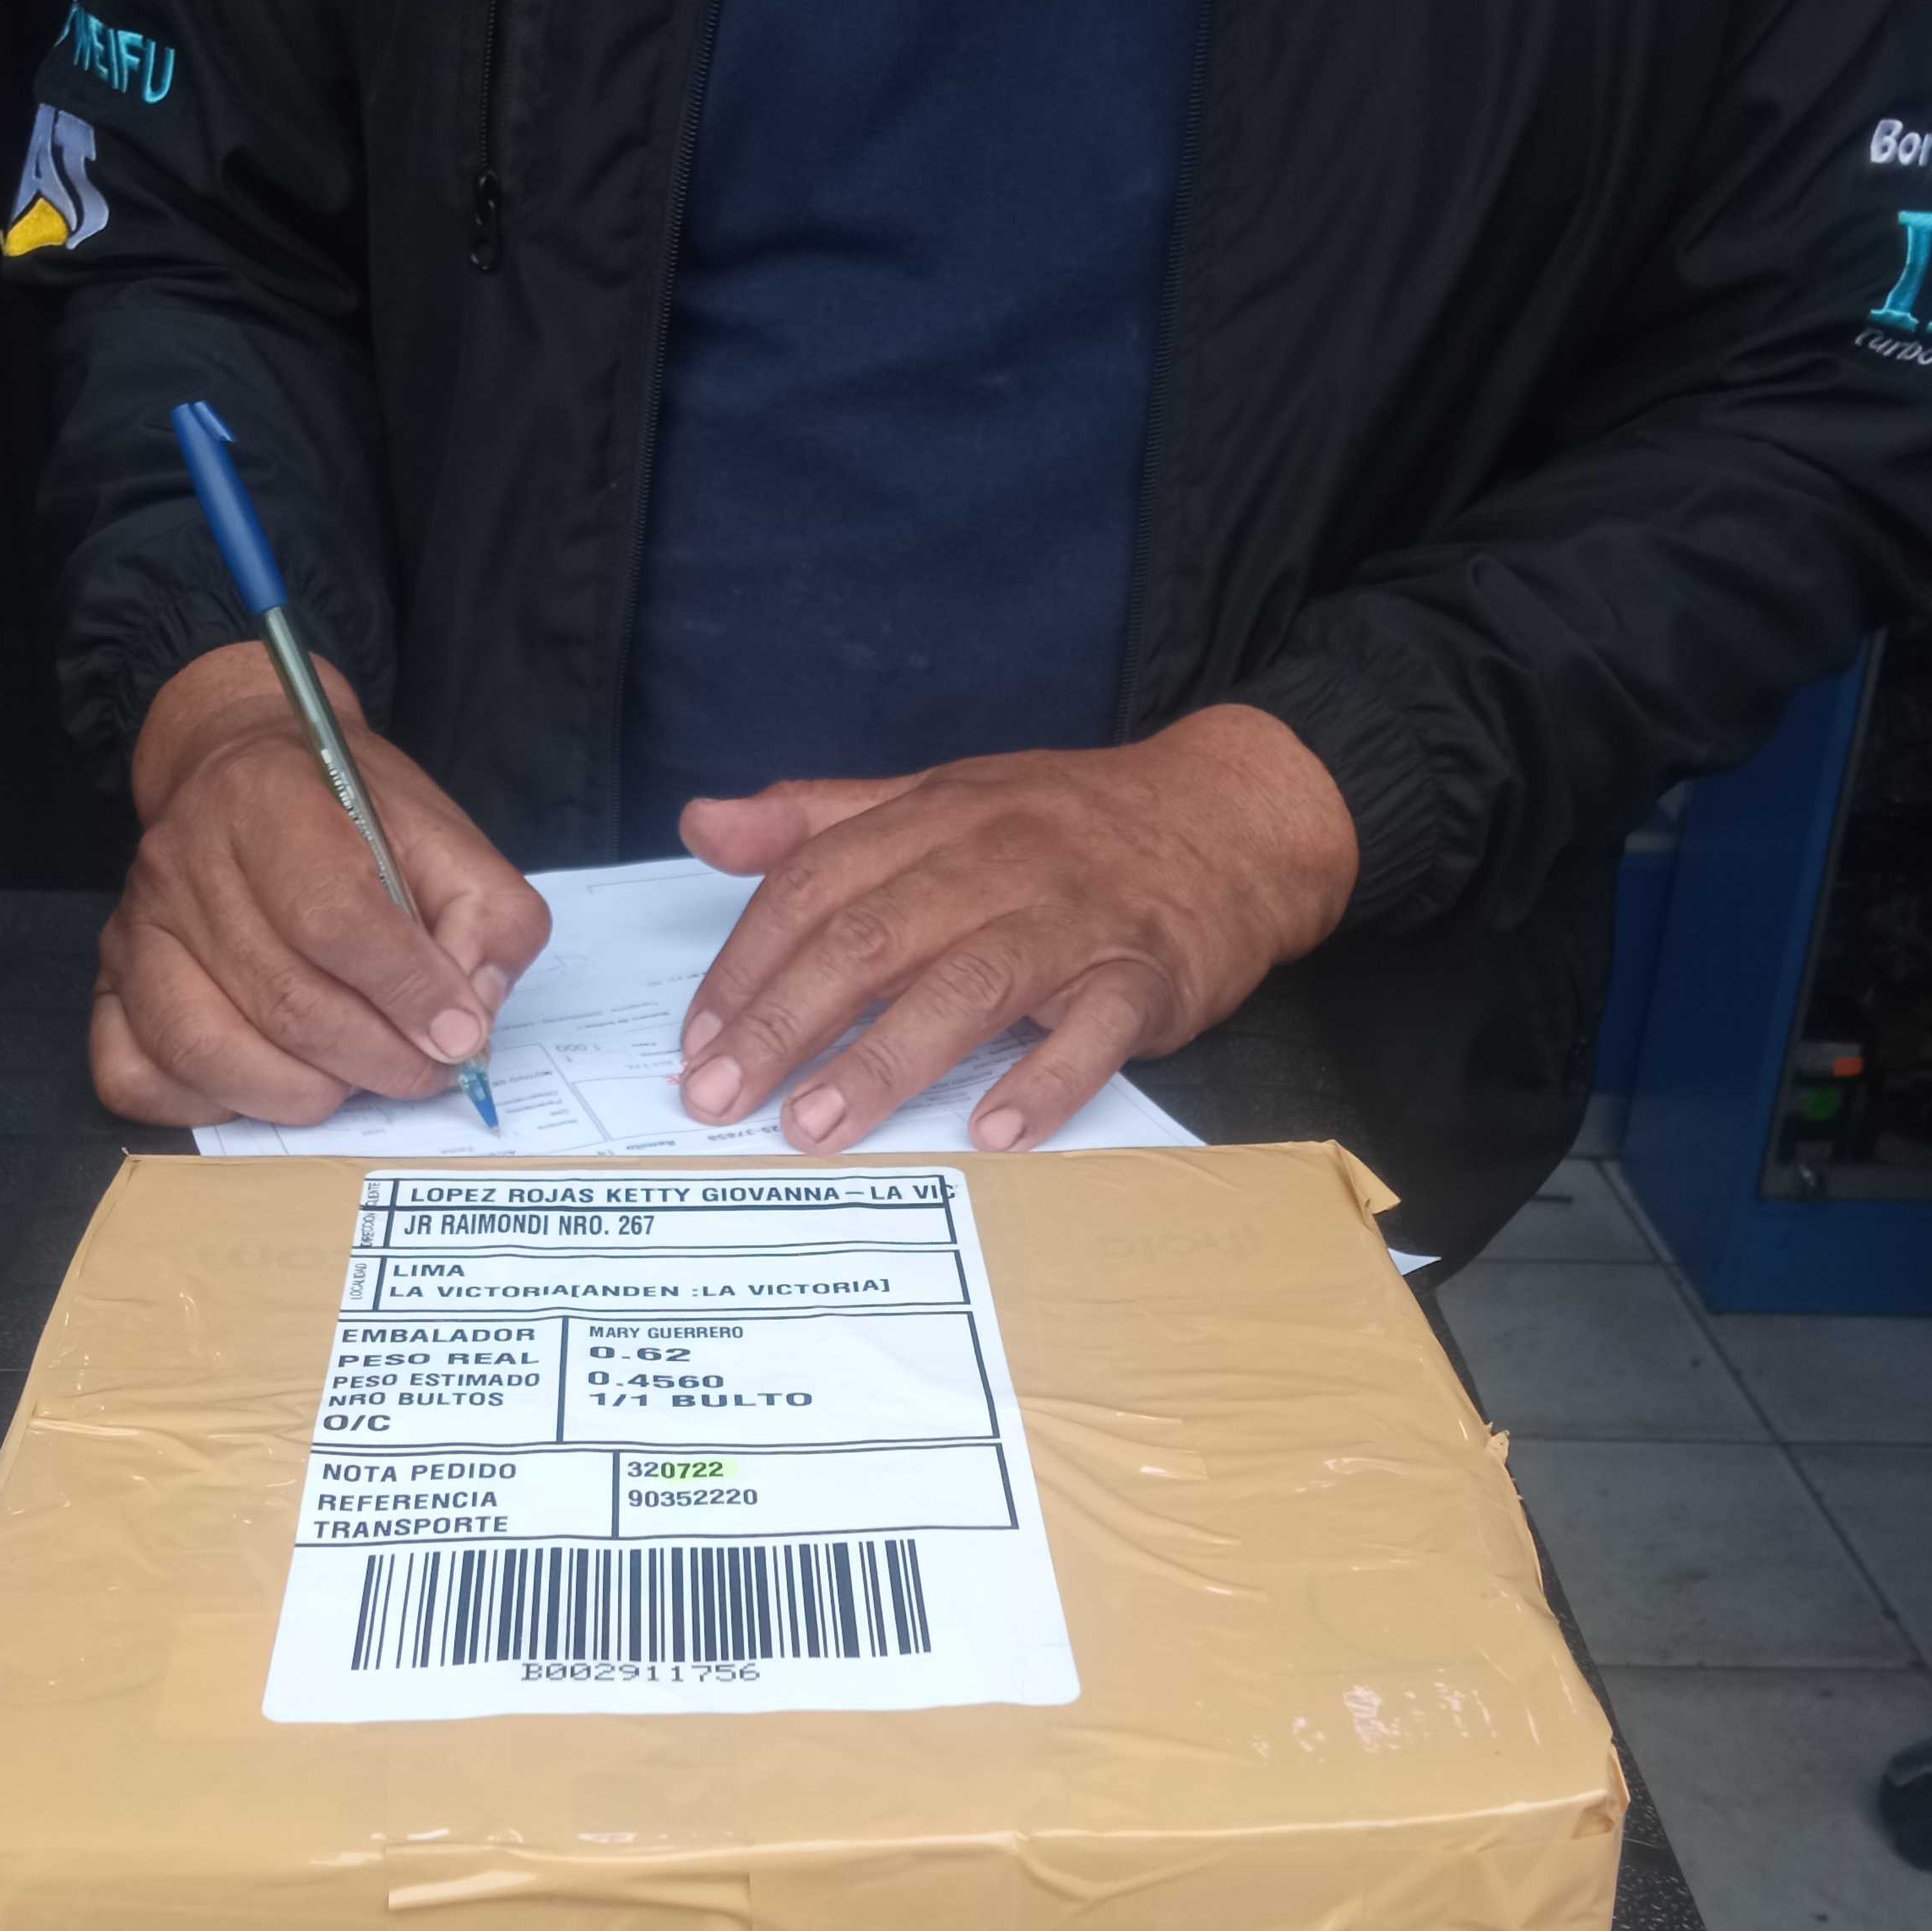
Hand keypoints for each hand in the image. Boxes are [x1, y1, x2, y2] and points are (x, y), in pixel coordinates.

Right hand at [90, 639, 549, 1123]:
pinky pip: (135, 1078)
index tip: (458, 1035)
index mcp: (268, 801)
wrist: (243, 770)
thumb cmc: (349, 816)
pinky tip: (269, 1082)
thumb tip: (466, 1022)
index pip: (335, 918)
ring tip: (354, 1079)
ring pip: (209, 1052)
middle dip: (376, 1060)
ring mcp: (136, 930)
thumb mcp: (445, 837)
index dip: (407, 992)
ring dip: (305, 1093)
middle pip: (284, 1000)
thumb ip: (486, 919)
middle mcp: (182, 862)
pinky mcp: (108, 985)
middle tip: (424, 1071)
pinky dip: (211, 1107)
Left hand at [674, 706, 1358, 1152]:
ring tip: (816, 1125)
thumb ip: (820, 818)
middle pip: (874, 937)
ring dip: (885, 1059)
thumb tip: (702, 824)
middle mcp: (1000, 858)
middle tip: (721, 1098)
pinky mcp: (1148, 972)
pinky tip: (990, 1132)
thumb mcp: (940, 797)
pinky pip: (1094, 1029)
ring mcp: (1077, 917)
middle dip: (786, 1022)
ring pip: (969, 983)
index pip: (817, 884)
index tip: (697, 1042)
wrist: (1234, 815)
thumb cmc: (1069, 825)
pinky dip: (1043, 1080)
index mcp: (937, 815)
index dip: (748, 965)